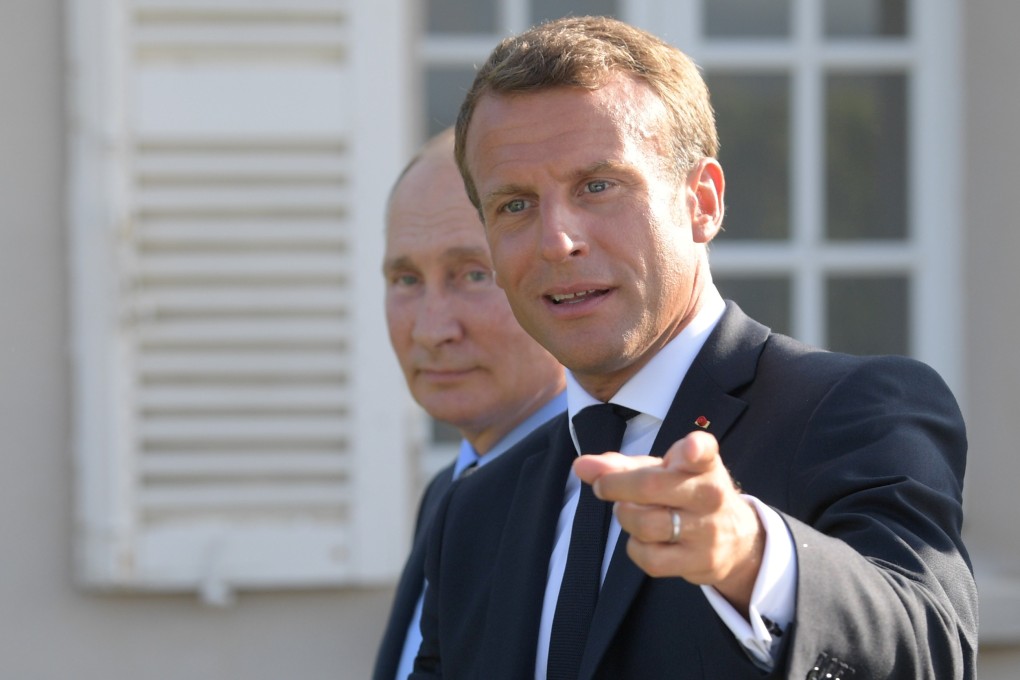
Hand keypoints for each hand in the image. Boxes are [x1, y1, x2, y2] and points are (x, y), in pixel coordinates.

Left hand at [573, 430, 764, 615]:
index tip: (691, 450)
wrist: (735, 538)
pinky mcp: (702, 562)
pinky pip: (650, 558)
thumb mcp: (660, 471)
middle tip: (602, 486)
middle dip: (614, 485)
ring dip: (626, 517)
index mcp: (704, 464)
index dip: (696, 449)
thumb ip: (619, 466)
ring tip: (631, 511)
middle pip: (651, 487)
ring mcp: (708, 531)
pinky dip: (636, 547)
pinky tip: (645, 539)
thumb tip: (580, 466)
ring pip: (645, 524)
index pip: (705, 452)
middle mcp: (711, 495)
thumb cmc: (684, 493)